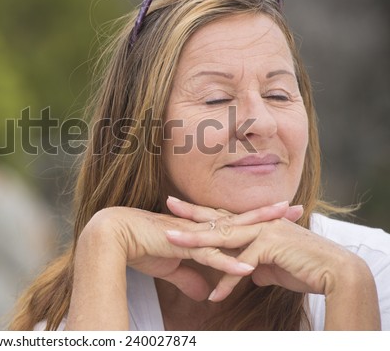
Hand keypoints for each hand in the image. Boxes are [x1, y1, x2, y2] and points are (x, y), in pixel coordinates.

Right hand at [84, 199, 299, 300]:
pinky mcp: (181, 246)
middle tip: (298, 208)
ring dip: (258, 230)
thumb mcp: (170, 268)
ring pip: (231, 232)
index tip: (280, 213)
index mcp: (198, 228)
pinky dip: (228, 265)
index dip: (258, 217)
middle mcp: (199, 227)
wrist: (112, 235)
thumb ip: (189, 278)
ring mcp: (192, 234)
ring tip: (284, 224)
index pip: (234, 221)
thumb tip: (204, 293)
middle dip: (270, 214)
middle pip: (241, 220)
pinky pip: (209, 256)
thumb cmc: (138, 247)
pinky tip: (248, 270)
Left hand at [165, 200, 367, 300]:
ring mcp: (264, 231)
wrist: (335, 272)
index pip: (222, 216)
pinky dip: (227, 282)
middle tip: (166, 204)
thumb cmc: (306, 268)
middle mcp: (258, 223)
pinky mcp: (271, 246)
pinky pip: (241, 265)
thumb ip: (258, 265)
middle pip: (217, 219)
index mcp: (257, 224)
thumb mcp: (275, 266)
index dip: (200, 211)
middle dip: (190, 214)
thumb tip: (248, 272)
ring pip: (223, 236)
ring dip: (196, 243)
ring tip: (171, 244)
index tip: (178, 206)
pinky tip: (214, 296)